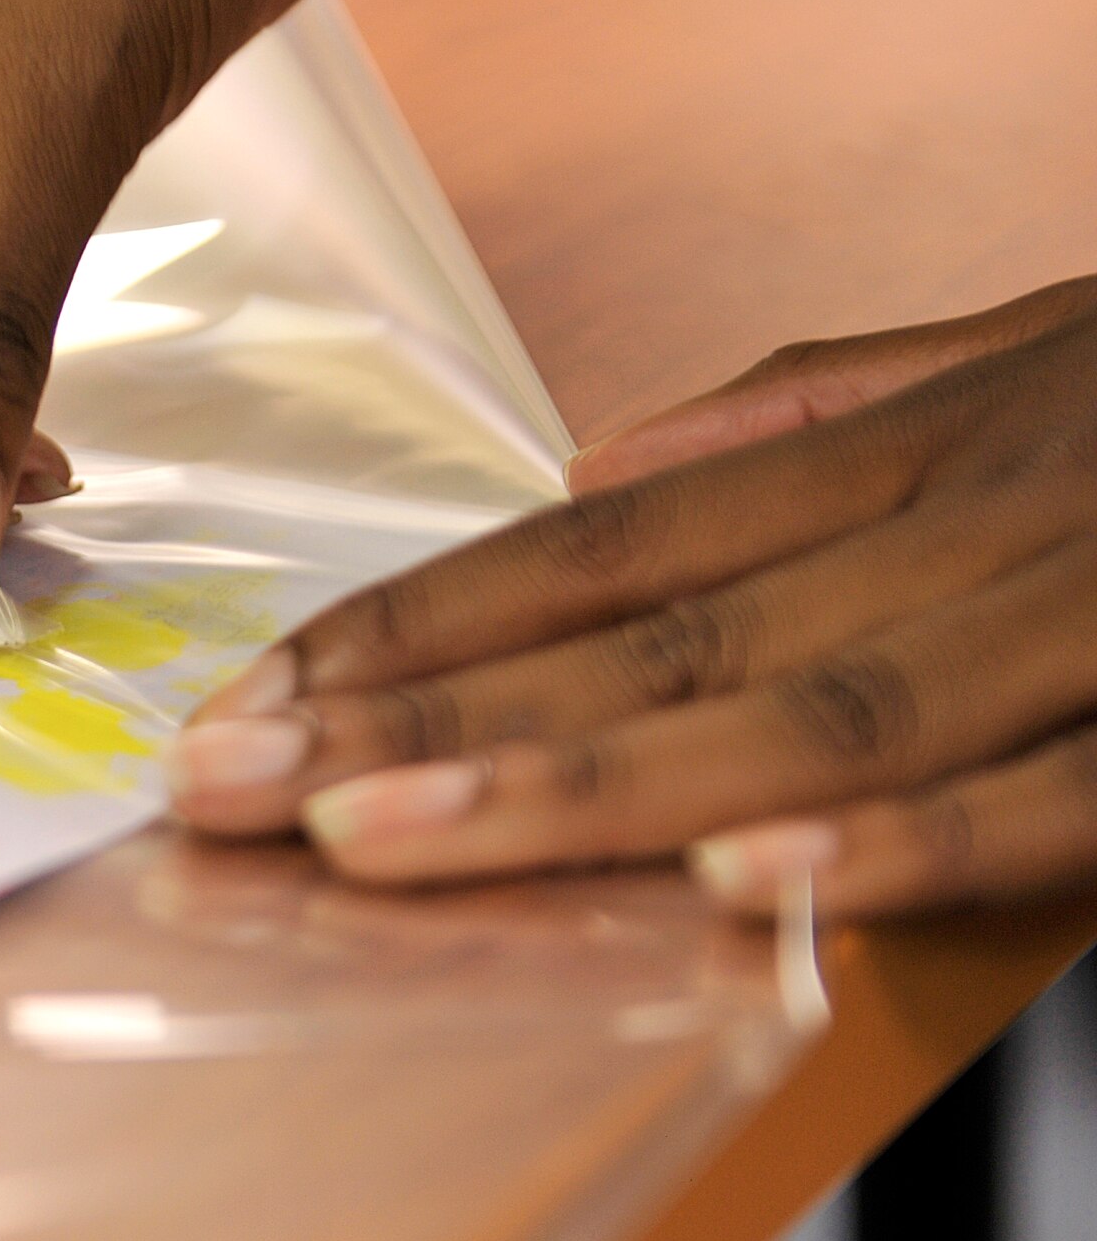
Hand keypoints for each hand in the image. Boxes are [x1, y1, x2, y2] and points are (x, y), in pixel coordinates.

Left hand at [171, 278, 1096, 918]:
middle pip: (642, 634)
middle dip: (417, 716)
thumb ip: (806, 414)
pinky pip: (1054, 785)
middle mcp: (957, 515)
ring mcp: (1087, 603)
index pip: (594, 550)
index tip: (258, 696)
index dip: (411, 625)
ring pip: (796, 701)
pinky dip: (901, 831)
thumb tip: (605, 468)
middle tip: (228, 781)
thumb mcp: (1005, 362)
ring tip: (374, 835)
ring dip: (576, 779)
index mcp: (896, 453)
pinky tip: (737, 878)